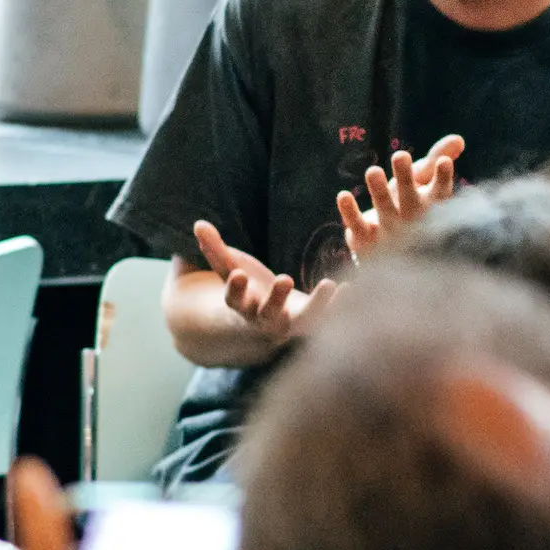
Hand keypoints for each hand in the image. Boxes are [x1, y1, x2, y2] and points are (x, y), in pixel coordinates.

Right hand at [194, 219, 337, 345]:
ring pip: (303, 320)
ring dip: (318, 304)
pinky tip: (352, 288)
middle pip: (268, 313)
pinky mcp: (312, 323)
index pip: (234, 299)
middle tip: (285, 279)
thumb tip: (198, 223)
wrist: (266, 325)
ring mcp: (290, 324)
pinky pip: (328, 318)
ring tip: (330, 284)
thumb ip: (214, 250)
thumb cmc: (248, 290)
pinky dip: (340, 306)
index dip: (236, 289)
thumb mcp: (231, 270)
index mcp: (242, 305)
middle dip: (276, 298)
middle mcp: (265, 319)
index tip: (239, 275)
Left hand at [337, 134, 463, 260]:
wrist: (391, 253)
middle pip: (409, 198)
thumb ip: (436, 160)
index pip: (440, 192)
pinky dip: (350, 212)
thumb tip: (458, 140)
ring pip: (384, 209)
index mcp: (430, 206)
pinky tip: (343, 196)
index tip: (444, 162)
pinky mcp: (366, 239)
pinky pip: (357, 225)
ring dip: (378, 191)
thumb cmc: (411, 206)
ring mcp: (389, 232)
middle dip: (404, 178)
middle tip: (400, 155)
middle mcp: (412, 220)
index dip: (443, 178)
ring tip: (372, 171)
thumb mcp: (423, 183)